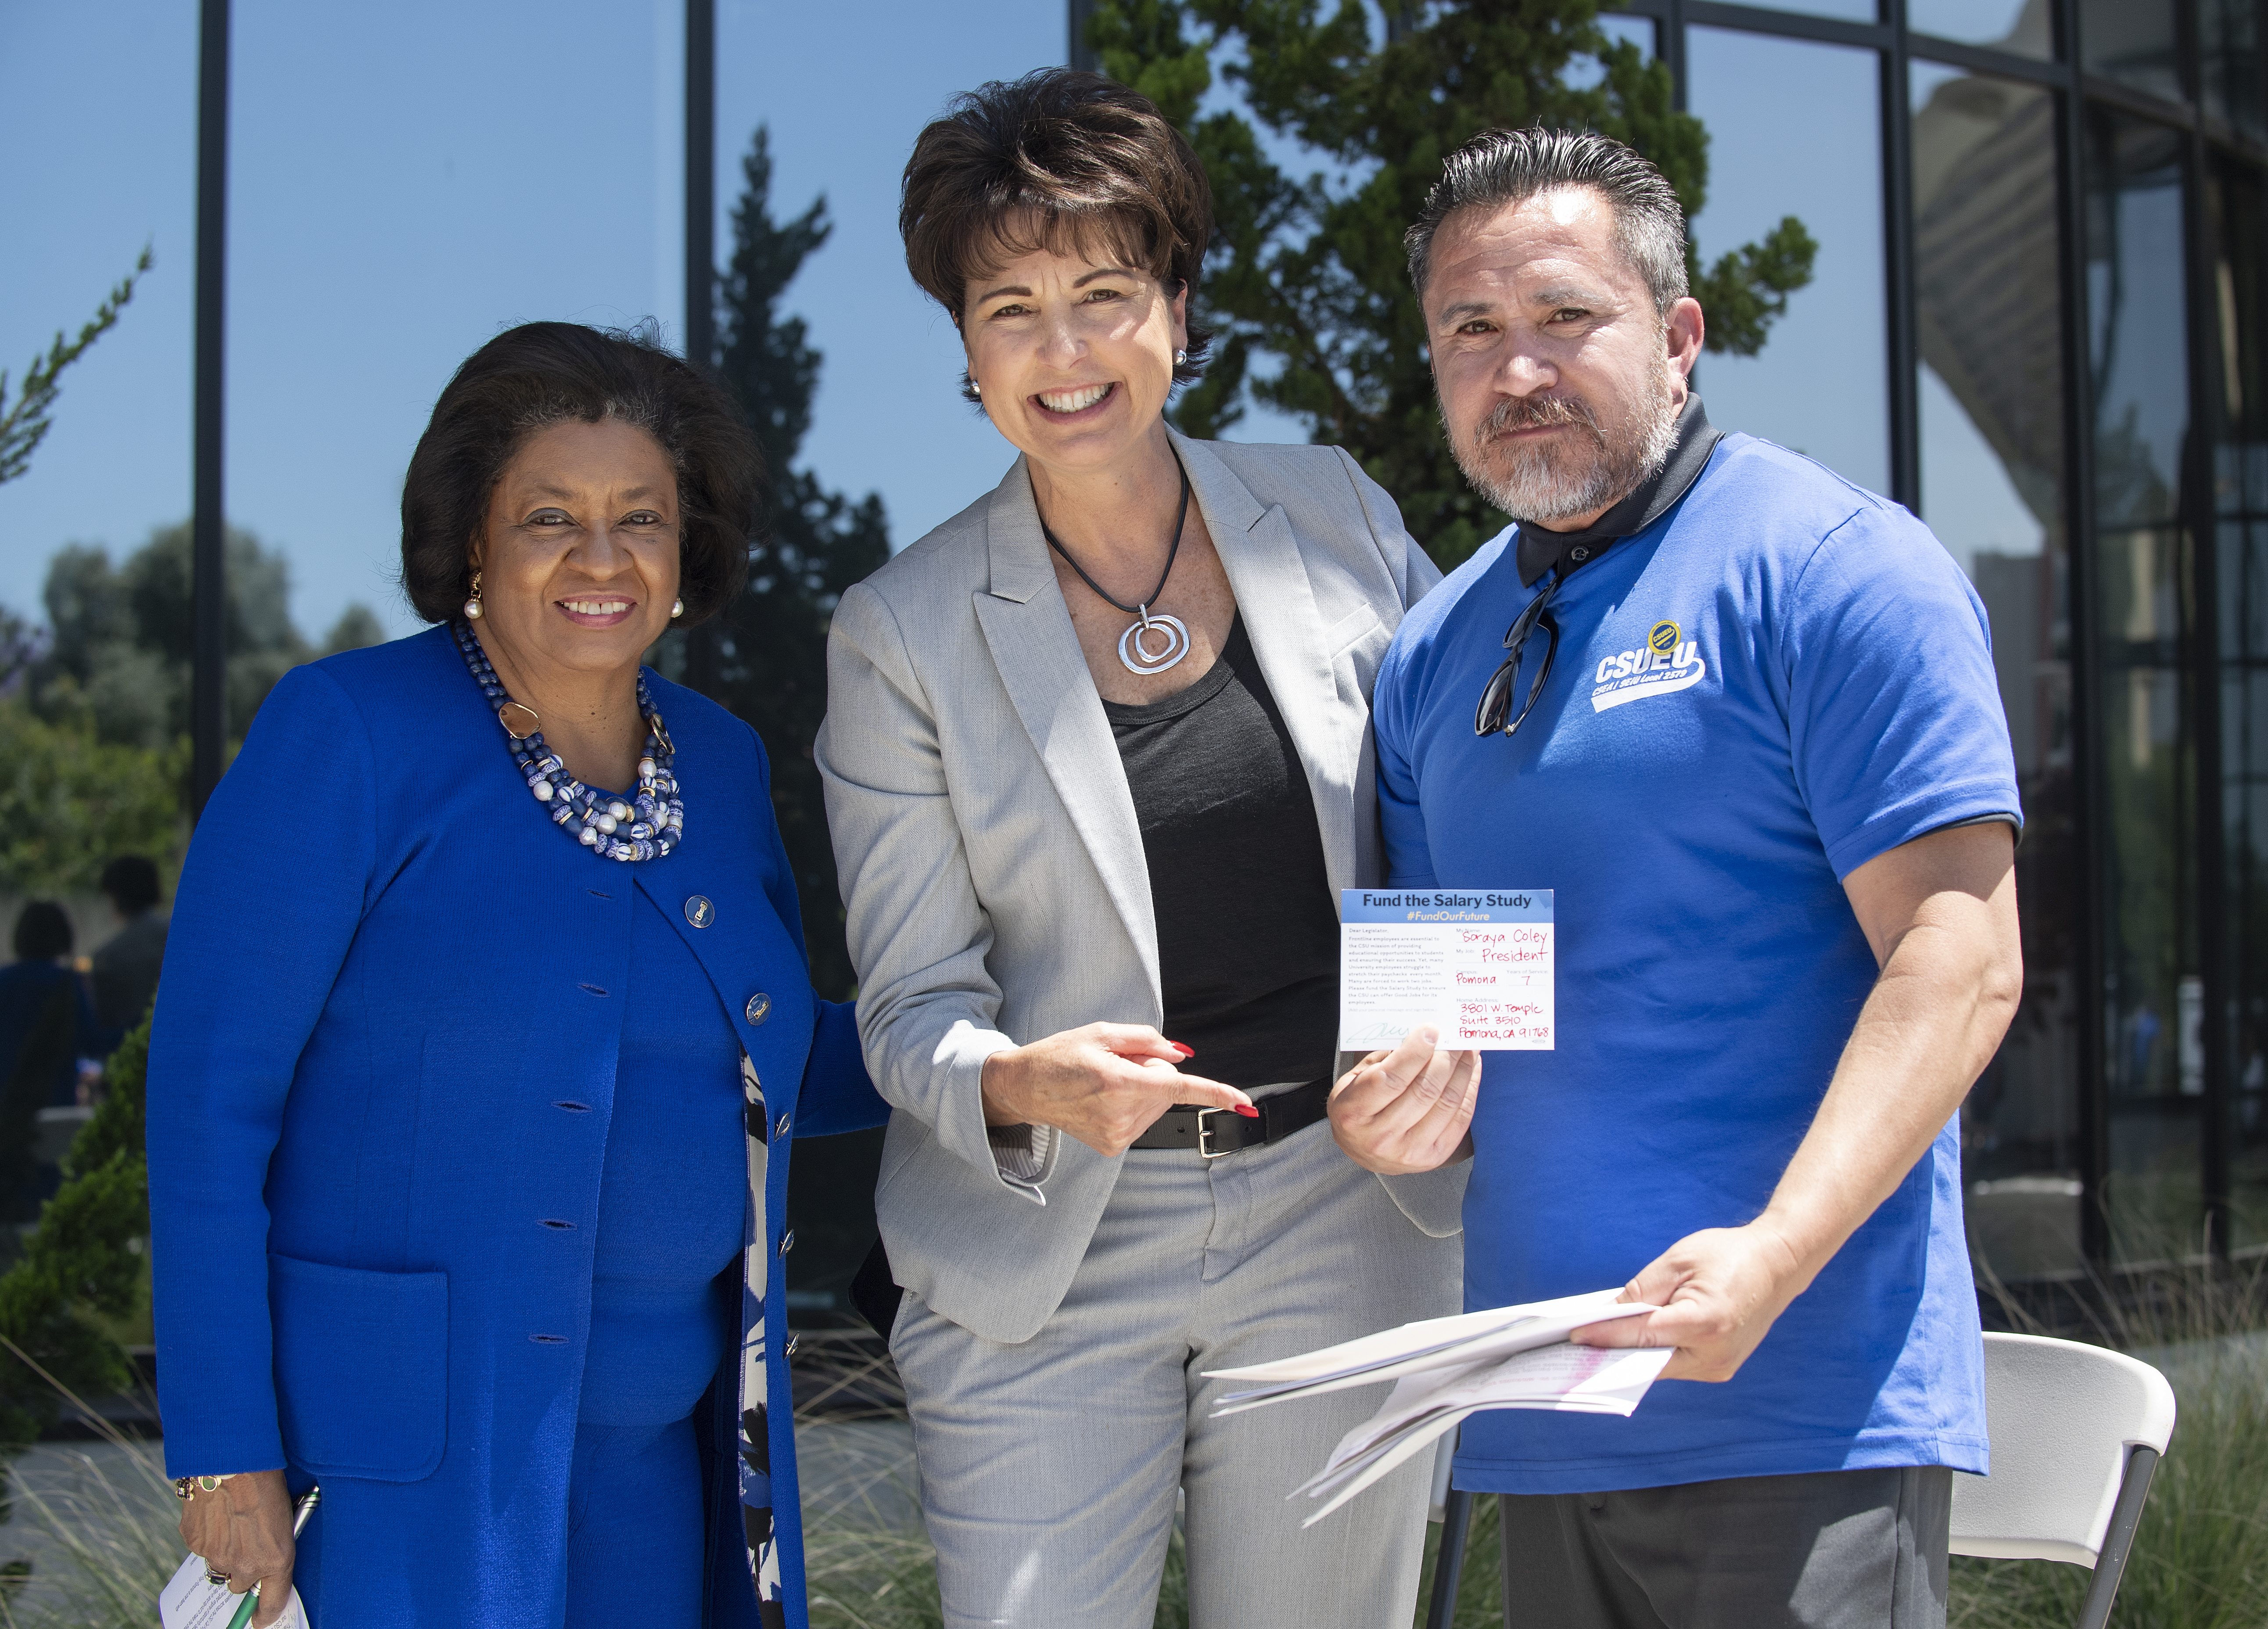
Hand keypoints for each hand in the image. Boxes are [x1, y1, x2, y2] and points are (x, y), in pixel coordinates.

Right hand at [178, 1469, 294, 1626]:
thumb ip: (271, 1548)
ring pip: (220, 1566)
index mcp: (276, 1560)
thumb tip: (261, 1564)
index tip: (261, 1620)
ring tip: (232, 1521)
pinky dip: (208, 1536)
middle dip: (243, 1569)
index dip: (265, 1615)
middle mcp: (246, 1566)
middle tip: (246, 1542)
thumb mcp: (283, 1519)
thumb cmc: (267, 1484)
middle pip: (240, 1585)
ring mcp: (217, 1558)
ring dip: (225, 1552)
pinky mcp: (195, 1545)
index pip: (271, 1603)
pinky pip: (202, 1549)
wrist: (234, 1462)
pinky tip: (216, 1513)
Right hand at [980, 1023, 1252, 1157]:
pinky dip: (1130, 1106)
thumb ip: (1146, 1041)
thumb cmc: (1061, 1054)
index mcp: (1118, 1083)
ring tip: (1104, 1083)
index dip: (1216, 1093)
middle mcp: (1119, 1115)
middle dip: (1151, 1073)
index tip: (1245, 1103)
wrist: (1025, 1088)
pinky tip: (1102, 1100)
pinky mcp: (1111, 1147)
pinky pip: (1141, 1120)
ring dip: (1140, 1090)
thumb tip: (1182, 1056)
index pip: (1178, 1088)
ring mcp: (1116, 1135)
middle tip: (1114, 1066)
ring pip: (1156, 1105)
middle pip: (1166, 1088)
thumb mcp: (1101, 1033)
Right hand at [1327, 1026, 1480, 1173]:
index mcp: (1354, 1112)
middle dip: (1446, 1057)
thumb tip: (1425, 1036)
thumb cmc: (1358, 1106)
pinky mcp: (1433, 1158)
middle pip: (1425, 1089)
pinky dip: (1470, 1089)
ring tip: (1468, 1049)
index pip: (1391, 1078)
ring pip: (1447, 1102)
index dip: (1415, 1052)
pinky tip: (1471, 1070)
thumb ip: (1386, 1059)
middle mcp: (1380, 1137)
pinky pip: (1461, 1118)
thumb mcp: (1356, 1078)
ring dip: (1463, 1070)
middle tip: (1456, 1036)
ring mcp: (1409, 1151)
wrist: (1361, 1150)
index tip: (1431, 1030)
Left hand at [1569, 1221, 1811, 1382]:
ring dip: (1631, 1355)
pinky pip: (1676, 1364)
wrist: (1778, 1264)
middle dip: (1612, 1352)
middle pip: (1649, 1359)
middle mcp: (1715, 1354)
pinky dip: (1653, 1354)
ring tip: (1593, 1345)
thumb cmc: (1728, 1255)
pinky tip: (1628, 1343)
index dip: (1605, 1336)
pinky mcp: (1722, 1366)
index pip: (1641, 1335)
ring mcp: (1721, 1365)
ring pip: (1661, 1366)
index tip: (1574, 1336)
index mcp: (1705, 1323)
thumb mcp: (1678, 1262)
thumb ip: (1642, 1291)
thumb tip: (1607, 1315)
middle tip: (1574, 1347)